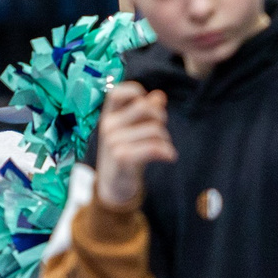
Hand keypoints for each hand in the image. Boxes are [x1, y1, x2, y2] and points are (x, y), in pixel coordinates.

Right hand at [93, 82, 174, 208]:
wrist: (113, 185)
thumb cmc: (126, 152)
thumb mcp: (132, 130)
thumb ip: (145, 111)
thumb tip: (159, 95)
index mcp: (109, 115)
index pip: (117, 92)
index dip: (135, 91)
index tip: (145, 103)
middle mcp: (108, 125)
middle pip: (144, 107)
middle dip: (160, 116)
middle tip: (162, 130)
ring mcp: (113, 142)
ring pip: (154, 129)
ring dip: (165, 139)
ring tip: (164, 148)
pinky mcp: (122, 158)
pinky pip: (153, 147)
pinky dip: (166, 151)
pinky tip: (170, 156)